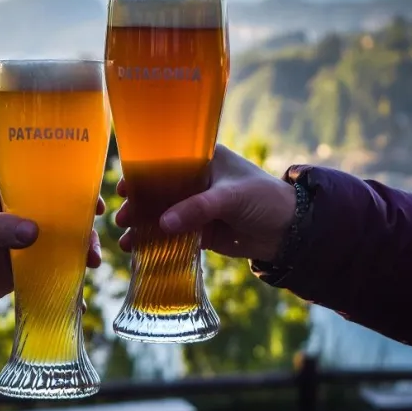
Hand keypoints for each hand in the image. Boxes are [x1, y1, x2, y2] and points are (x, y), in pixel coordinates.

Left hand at [0, 176, 103, 319]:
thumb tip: (33, 232)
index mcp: (5, 190)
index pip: (45, 182)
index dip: (73, 190)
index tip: (93, 204)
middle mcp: (20, 212)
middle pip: (62, 215)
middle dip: (83, 229)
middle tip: (93, 248)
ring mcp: (25, 241)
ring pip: (63, 242)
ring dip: (80, 253)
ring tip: (91, 266)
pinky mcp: (26, 268)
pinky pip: (53, 271)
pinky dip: (67, 282)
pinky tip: (78, 299)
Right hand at [116, 145, 295, 262]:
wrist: (288, 231)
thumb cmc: (263, 199)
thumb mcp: (230, 198)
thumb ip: (197, 209)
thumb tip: (163, 224)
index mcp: (203, 159)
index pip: (165, 161)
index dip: (142, 173)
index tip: (124, 187)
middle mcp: (196, 181)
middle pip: (159, 191)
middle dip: (138, 206)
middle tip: (122, 219)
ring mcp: (196, 206)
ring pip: (163, 214)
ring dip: (144, 226)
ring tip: (127, 240)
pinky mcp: (200, 230)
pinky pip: (174, 235)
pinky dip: (157, 243)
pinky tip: (140, 251)